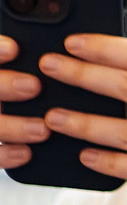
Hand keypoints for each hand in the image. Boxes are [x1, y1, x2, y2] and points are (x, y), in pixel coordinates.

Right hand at [0, 38, 47, 171]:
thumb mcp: (25, 68)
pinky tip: (27, 153)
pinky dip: (5, 155)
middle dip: (4, 86)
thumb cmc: (25, 92)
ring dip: (13, 127)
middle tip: (34, 86)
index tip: (14, 49)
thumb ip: (28, 57)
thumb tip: (39, 50)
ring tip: (43, 129)